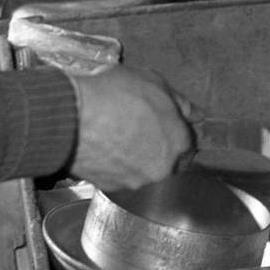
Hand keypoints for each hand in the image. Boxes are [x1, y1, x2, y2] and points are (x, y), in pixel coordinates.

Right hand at [67, 64, 196, 190]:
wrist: (72, 117)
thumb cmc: (114, 95)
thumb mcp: (154, 82)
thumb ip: (180, 102)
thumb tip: (197, 114)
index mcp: (178, 143)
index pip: (189, 143)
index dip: (176, 130)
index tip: (163, 121)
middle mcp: (162, 168)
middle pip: (168, 159)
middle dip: (158, 146)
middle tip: (140, 127)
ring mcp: (135, 181)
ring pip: (143, 169)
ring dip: (136, 156)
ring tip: (117, 133)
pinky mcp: (110, 187)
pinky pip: (119, 175)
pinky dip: (115, 164)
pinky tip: (104, 145)